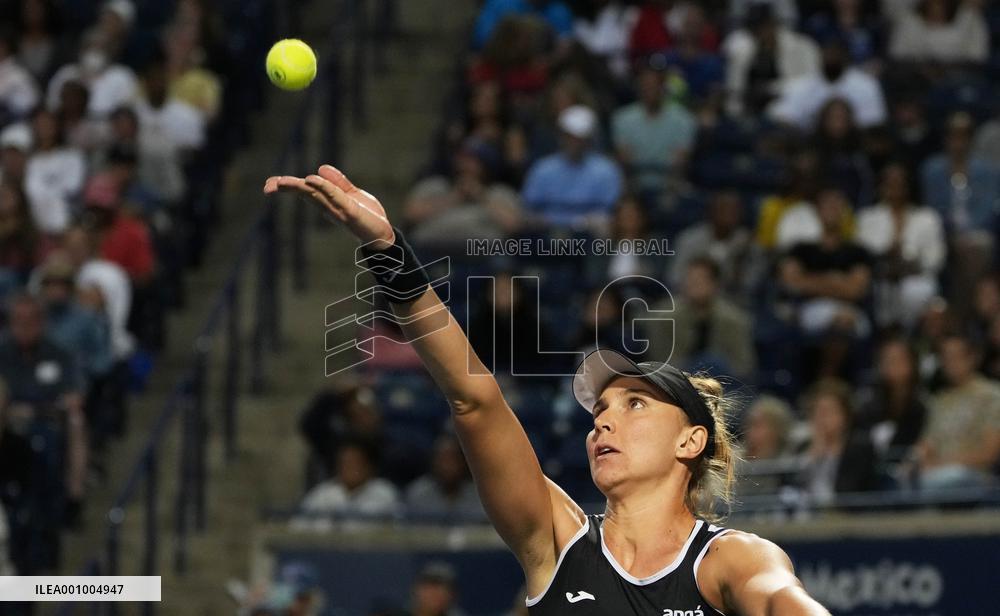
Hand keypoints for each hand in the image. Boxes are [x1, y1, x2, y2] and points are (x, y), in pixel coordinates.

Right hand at [264, 164, 395, 248]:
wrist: (385, 233)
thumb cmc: (368, 216)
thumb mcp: (352, 194)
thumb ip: (338, 182)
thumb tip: (320, 167)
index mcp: (327, 201)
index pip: (305, 191)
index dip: (288, 186)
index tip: (270, 184)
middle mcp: (328, 206)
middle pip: (305, 193)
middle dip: (287, 188)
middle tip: (268, 186)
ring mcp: (337, 209)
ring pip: (314, 195)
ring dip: (298, 188)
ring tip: (282, 182)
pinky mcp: (349, 212)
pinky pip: (334, 197)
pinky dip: (322, 188)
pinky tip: (311, 180)